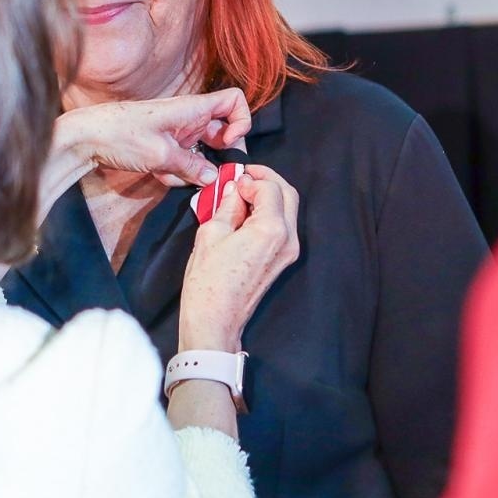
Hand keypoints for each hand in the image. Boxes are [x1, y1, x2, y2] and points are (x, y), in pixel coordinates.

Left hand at [61, 89, 251, 185]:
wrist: (85, 137)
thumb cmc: (120, 135)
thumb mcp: (160, 155)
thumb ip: (192, 167)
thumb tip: (215, 178)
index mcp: (192, 109)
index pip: (234, 100)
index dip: (241, 121)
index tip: (230, 143)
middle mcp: (188, 118)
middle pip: (223, 132)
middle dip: (220, 155)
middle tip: (212, 174)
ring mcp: (176, 132)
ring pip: (202, 151)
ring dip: (195, 168)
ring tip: (175, 175)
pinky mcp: (164, 145)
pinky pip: (183, 160)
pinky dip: (177, 171)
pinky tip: (159, 175)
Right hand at [178, 165, 300, 352]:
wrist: (215, 320)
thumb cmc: (208, 281)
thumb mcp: (211, 233)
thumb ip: (227, 205)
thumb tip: (233, 188)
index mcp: (271, 229)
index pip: (270, 187)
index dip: (250, 177)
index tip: (232, 178)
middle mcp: (288, 238)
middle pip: (288, 194)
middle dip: (267, 180)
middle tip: (244, 177)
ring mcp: (289, 251)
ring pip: (288, 209)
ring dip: (269, 195)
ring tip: (242, 194)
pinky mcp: (284, 260)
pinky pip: (283, 226)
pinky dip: (270, 212)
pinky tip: (248, 213)